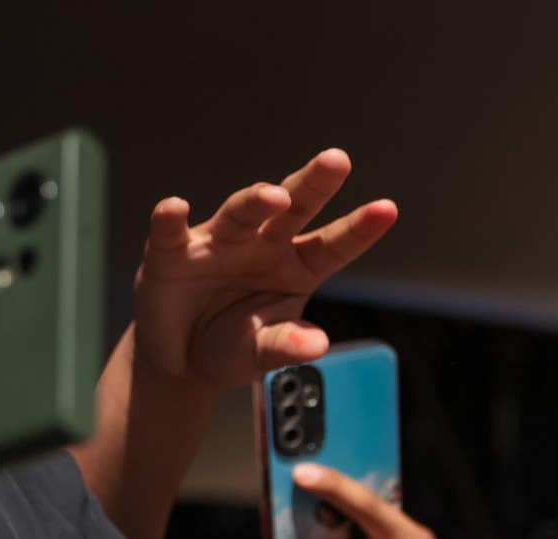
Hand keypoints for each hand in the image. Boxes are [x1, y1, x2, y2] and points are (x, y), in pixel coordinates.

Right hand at [132, 149, 395, 390]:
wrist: (181, 358)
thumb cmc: (231, 346)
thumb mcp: (262, 354)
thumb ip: (286, 345)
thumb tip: (317, 345)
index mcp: (297, 266)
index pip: (334, 244)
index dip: (359, 228)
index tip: (387, 209)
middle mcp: (263, 244)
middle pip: (293, 209)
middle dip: (314, 184)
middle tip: (337, 161)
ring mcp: (220, 242)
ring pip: (240, 212)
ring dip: (256, 200)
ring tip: (274, 196)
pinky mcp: (173, 251)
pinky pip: (171, 231)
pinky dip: (170, 219)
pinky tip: (175, 207)